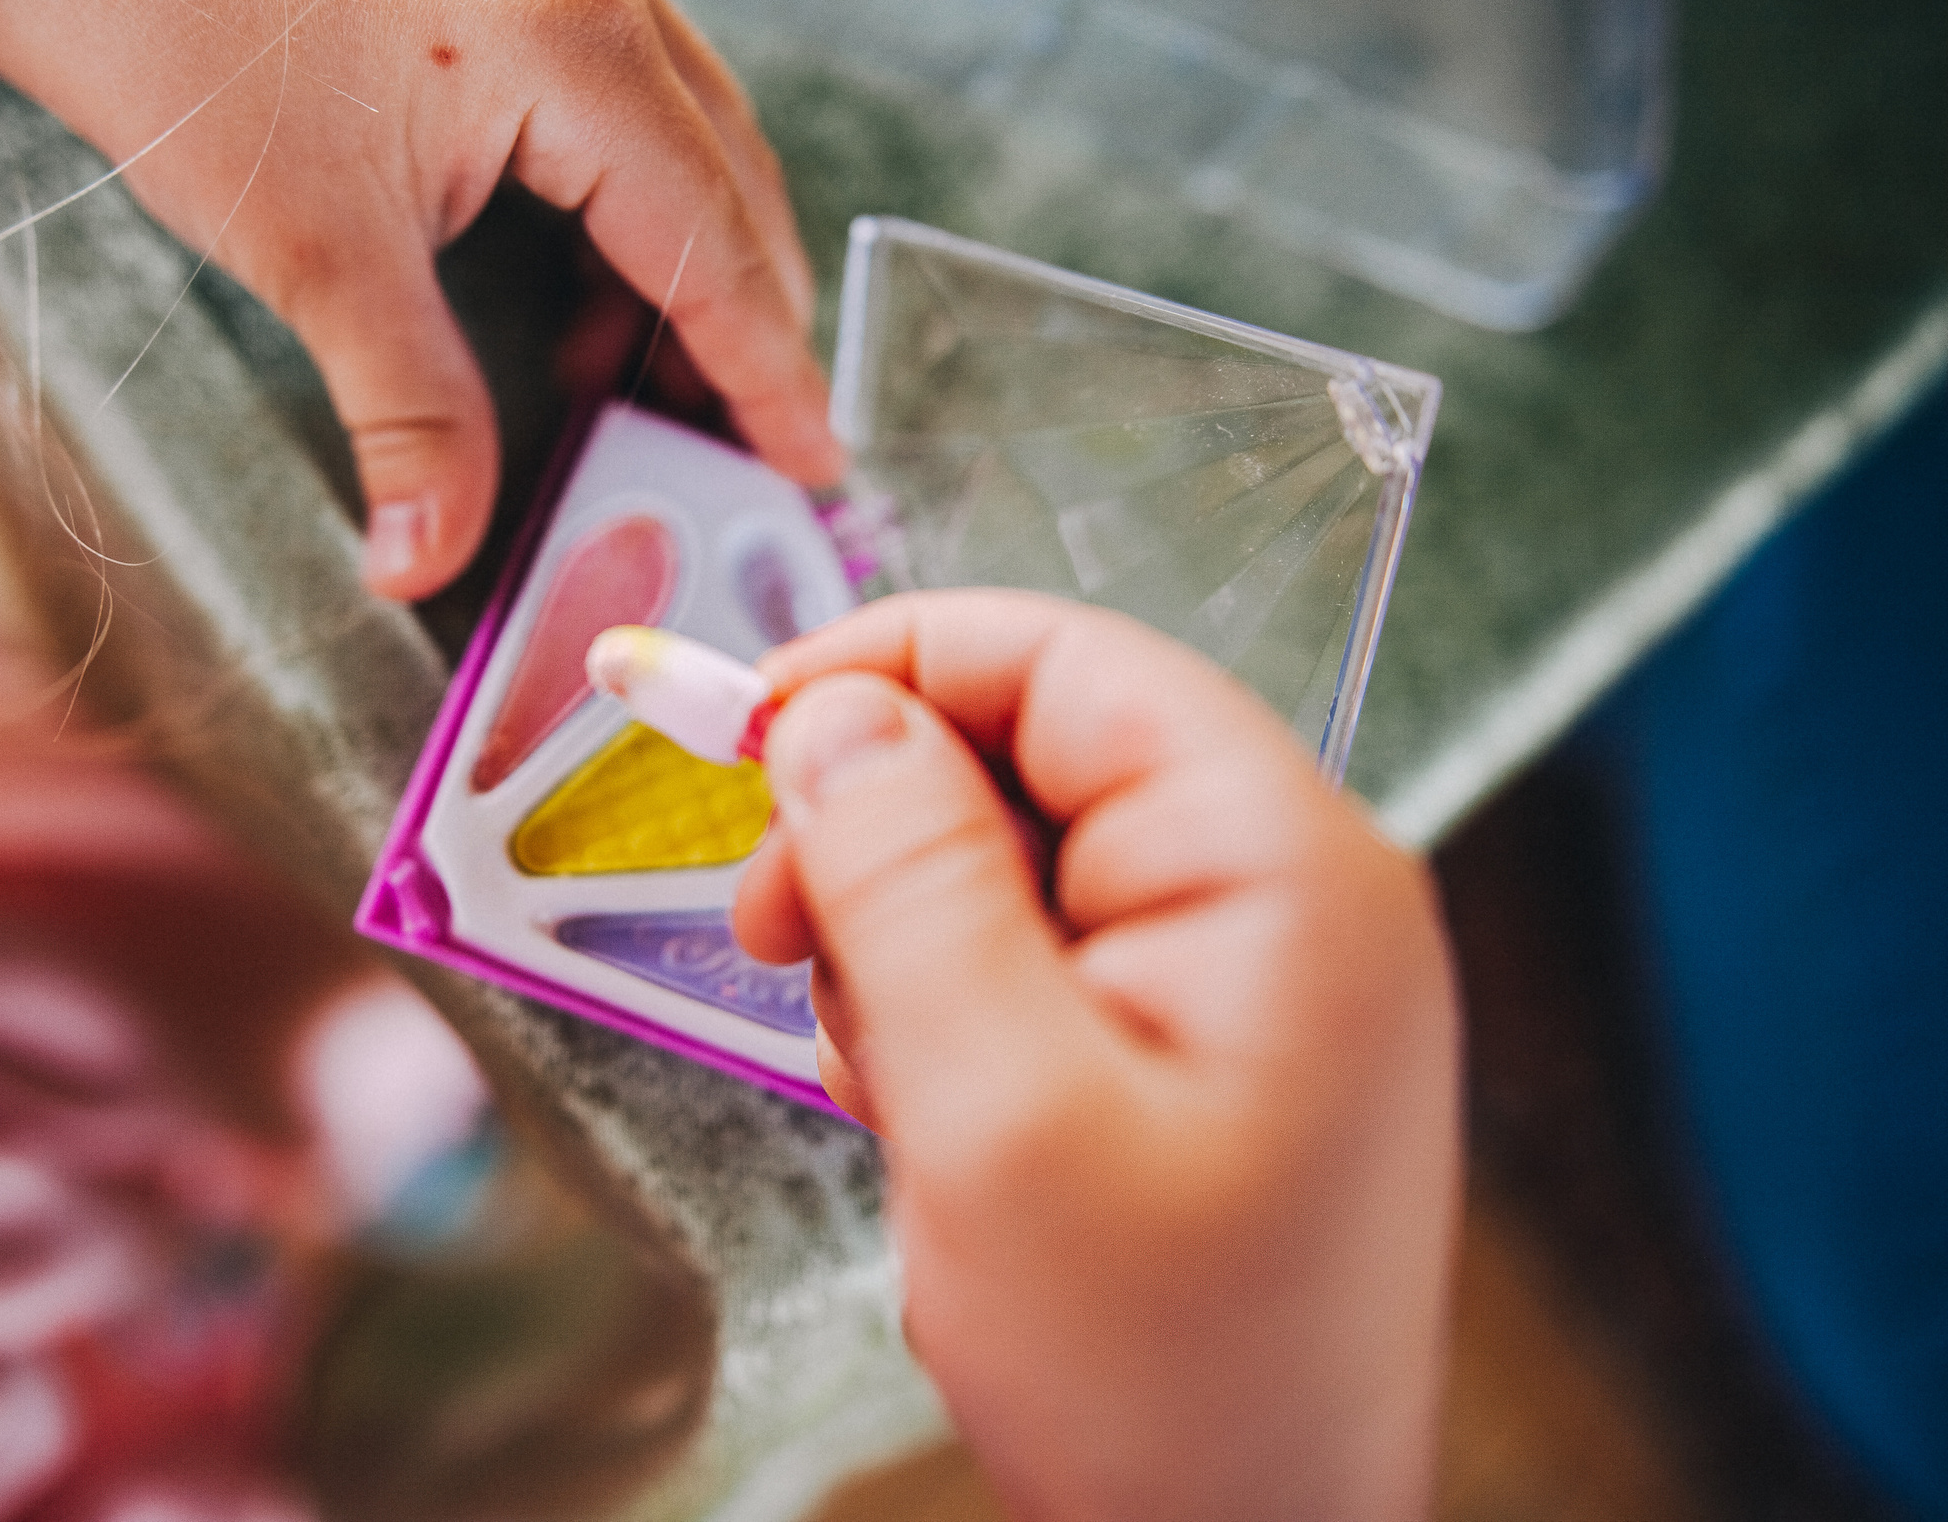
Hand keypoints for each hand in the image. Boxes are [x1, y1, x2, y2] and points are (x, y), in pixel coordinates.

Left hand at [0, 0, 840, 597]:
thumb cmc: (191, 55)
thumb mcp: (318, 260)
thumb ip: (409, 418)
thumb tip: (431, 564)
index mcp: (576, 35)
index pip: (714, 233)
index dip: (767, 365)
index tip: (812, 466)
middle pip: (730, 188)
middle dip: (739, 332)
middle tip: (740, 463)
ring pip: (688, 152)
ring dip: (680, 283)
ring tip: (643, 407)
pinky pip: (628, 116)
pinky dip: (626, 224)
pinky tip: (584, 313)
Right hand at [731, 591, 1458, 1521]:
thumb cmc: (1155, 1374)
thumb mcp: (995, 1109)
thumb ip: (909, 880)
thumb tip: (829, 712)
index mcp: (1284, 866)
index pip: (1067, 660)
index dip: (890, 665)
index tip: (742, 734)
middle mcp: (1293, 890)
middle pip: (1039, 748)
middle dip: (886, 825)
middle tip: (777, 937)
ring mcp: (1261, 974)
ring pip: (1024, 853)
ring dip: (912, 935)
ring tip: (894, 1081)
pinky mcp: (1214, 1044)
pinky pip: (1050, 951)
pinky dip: (957, 1005)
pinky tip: (937, 1114)